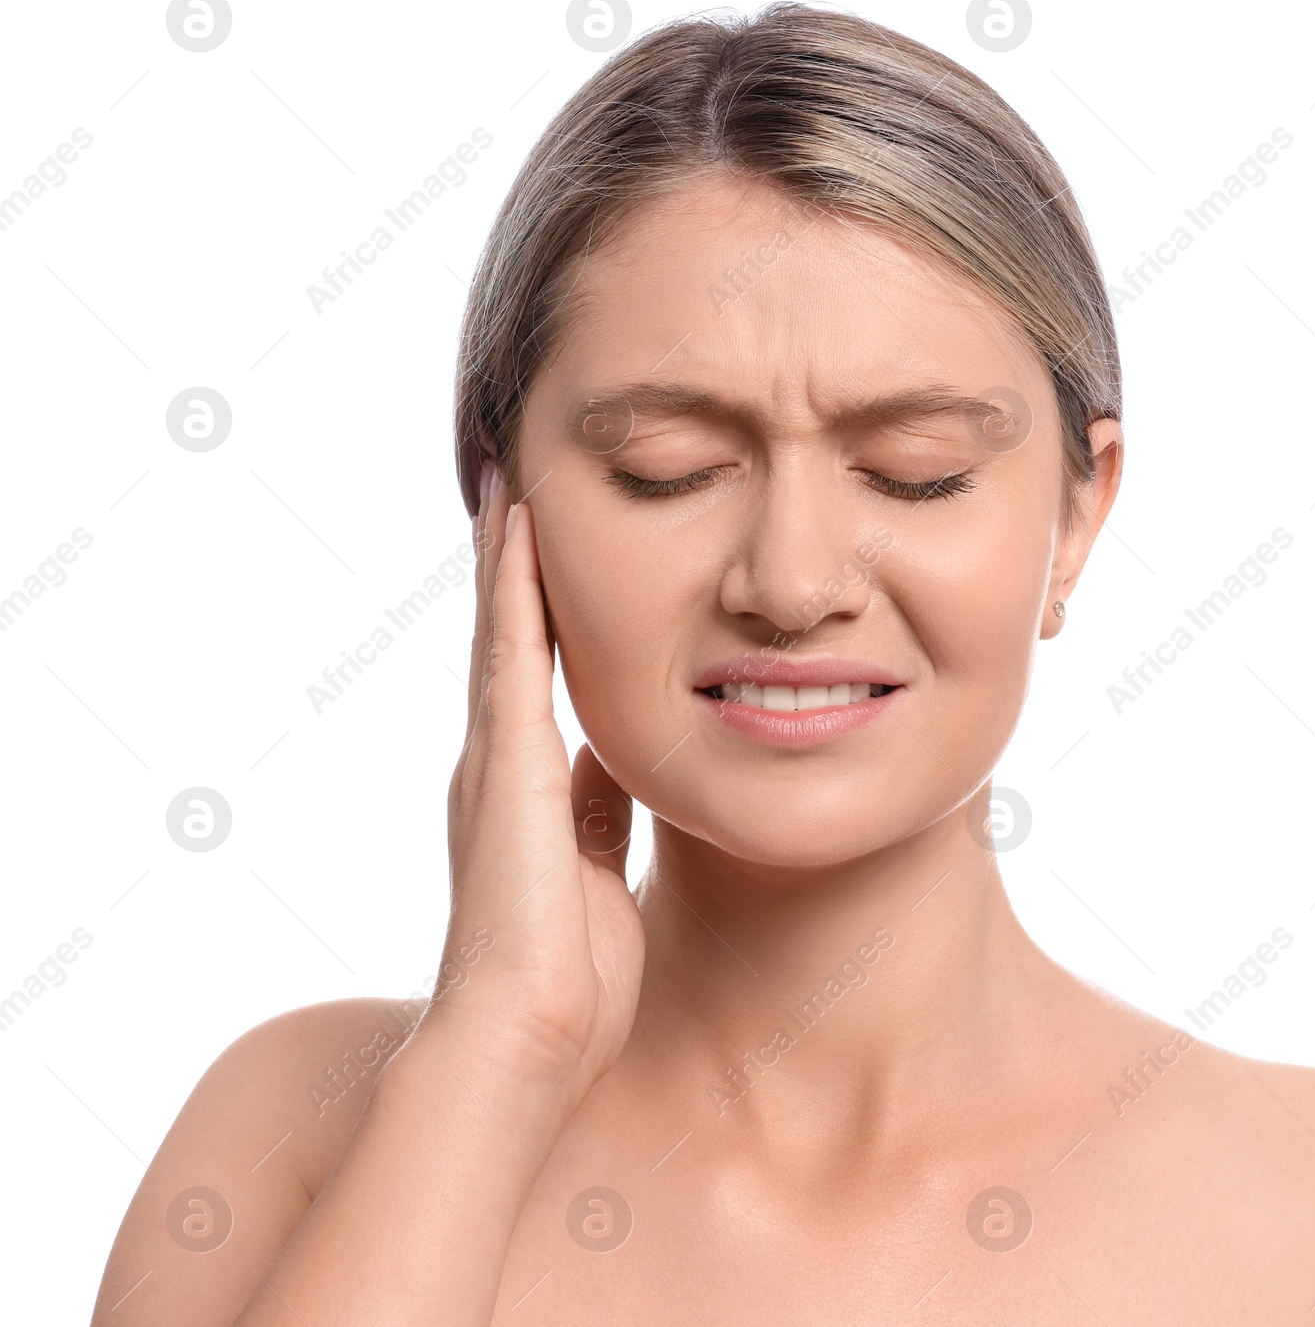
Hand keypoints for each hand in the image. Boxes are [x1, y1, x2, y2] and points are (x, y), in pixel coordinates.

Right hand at [439, 462, 644, 1090]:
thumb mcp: (594, 871)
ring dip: (505, 557)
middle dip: (509, 568)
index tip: (542, 556)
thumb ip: (596, 812)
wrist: (528, 1042)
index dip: (535, 616)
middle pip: (503, 640)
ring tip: (508, 482)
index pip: (531, 680)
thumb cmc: (570, 982)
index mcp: (524, 792)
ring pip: (498, 632)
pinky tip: (518, 528)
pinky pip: (510, 654)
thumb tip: (611, 764)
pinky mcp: (504, 765)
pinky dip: (512, 588)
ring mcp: (493, 761)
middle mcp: (496, 765)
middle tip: (511, 488)